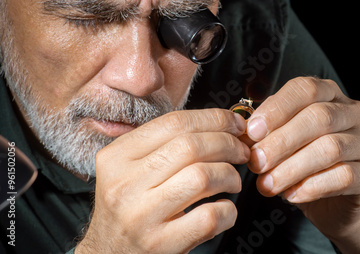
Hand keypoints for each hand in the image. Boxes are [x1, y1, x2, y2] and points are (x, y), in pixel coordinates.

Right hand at [76, 109, 249, 253]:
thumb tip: (219, 123)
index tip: (235, 123)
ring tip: (232, 181)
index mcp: (117, 156)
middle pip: (191, 146)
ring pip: (202, 177)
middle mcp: (124, 183)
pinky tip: (224, 208)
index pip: (174, 123)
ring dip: (230, 175)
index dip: (214, 119)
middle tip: (241, 151)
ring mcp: (141, 215)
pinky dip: (228, 210)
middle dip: (228, 144)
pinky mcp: (160, 244)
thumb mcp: (131, 169)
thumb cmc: (130, 207)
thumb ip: (164, 144)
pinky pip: (209, 216)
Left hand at [245, 77, 359, 252]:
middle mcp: (353, 112)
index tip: (252, 131)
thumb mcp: (282, 141)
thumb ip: (266, 131)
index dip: (277, 108)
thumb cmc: (303, 163)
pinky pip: (344, 176)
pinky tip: (291, 195)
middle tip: (256, 162)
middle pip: (319, 117)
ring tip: (267, 184)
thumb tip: (243, 131)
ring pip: (331, 147)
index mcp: (330, 95)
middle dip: (281, 141)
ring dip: (292, 167)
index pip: (306, 89)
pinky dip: (312, 186)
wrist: (333, 202)